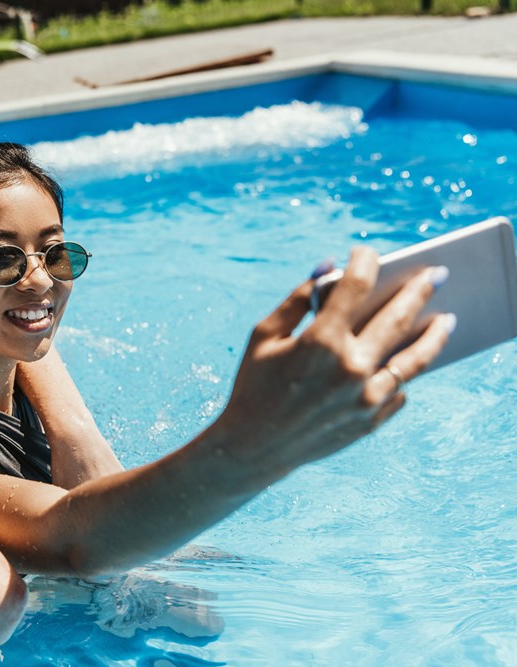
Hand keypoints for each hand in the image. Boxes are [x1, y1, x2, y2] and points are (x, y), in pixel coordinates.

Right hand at [213, 247, 452, 479]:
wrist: (252, 446)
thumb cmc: (253, 384)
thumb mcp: (264, 336)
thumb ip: (297, 299)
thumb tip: (329, 267)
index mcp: (319, 341)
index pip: (355, 286)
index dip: (364, 262)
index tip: (367, 253)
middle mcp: (350, 367)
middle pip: (396, 317)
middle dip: (418, 290)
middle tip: (436, 274)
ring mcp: (365, 397)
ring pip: (415, 359)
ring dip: (434, 335)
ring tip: (447, 320)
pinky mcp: (370, 421)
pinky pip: (398, 390)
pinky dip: (400, 374)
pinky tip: (405, 363)